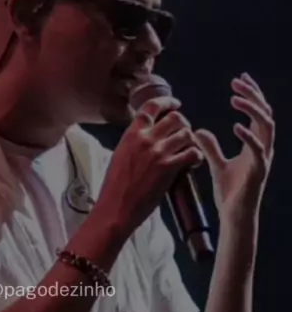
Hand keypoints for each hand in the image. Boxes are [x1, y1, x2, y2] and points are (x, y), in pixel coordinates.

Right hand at [99, 94, 202, 233]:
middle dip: (183, 124)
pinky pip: (192, 152)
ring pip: (186, 133)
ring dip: (191, 141)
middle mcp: (146, 138)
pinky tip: (194, 163)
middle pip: (175, 118)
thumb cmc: (114, 188)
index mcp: (131, 134)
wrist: (115, 208)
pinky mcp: (169, 168)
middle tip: (184, 135)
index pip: (151, 107)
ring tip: (190, 151)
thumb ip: (134, 143)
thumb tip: (147, 138)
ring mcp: (158, 152)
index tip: (176, 104)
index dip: (167, 102)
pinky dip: (197, 156)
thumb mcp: (119, 156)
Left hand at [194, 73, 274, 223]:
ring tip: (235, 99)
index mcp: (255, 144)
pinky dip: (249, 137)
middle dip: (254, 95)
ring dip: (252, 110)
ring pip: (267, 126)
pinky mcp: (259, 172)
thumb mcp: (216, 164)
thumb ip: (210, 147)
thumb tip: (198, 131)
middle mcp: (263, 148)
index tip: (240, 79)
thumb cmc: (230, 193)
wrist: (234, 216)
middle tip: (238, 82)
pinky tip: (236, 126)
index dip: (252, 94)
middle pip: (265, 113)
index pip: (258, 112)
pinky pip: (258, 150)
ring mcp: (263, 159)